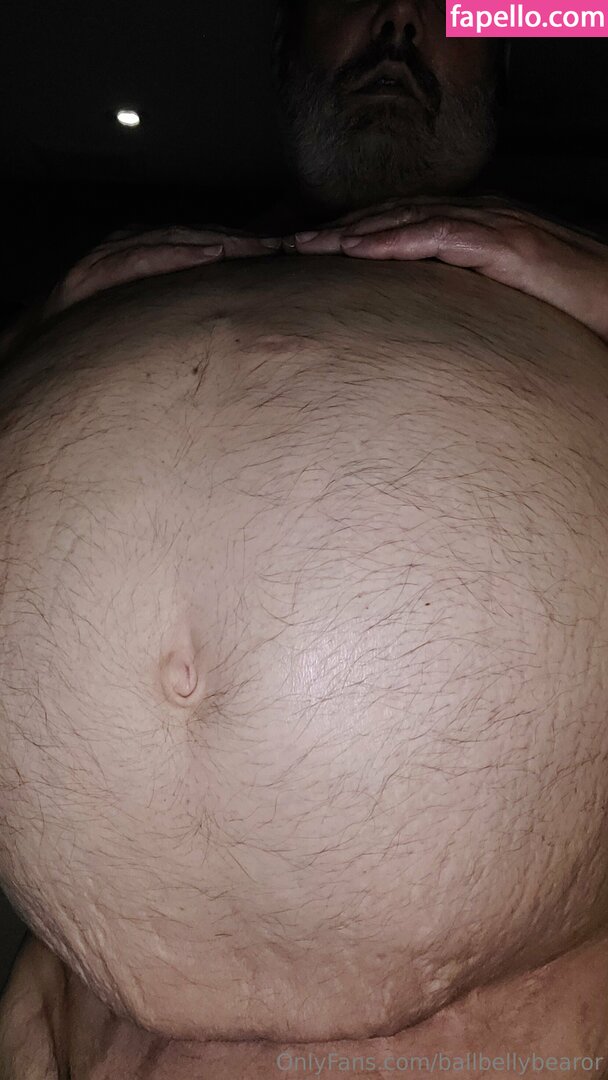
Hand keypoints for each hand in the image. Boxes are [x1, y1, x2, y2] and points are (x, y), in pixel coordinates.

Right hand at [44, 225, 281, 317]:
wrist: (32, 348)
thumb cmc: (91, 333)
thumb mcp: (143, 316)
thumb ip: (179, 306)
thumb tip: (227, 314)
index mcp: (146, 251)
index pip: (206, 241)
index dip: (247, 243)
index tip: (286, 252)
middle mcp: (130, 243)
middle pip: (199, 235)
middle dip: (246, 239)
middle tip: (288, 248)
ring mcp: (111, 254)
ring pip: (177, 238)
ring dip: (223, 241)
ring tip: (261, 248)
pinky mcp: (94, 272)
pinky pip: (143, 258)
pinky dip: (179, 254)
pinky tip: (211, 256)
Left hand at [286, 196, 607, 342]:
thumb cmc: (564, 306)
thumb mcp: (499, 302)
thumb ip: (459, 300)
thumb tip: (421, 325)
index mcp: (473, 229)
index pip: (399, 224)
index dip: (351, 235)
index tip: (308, 254)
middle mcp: (477, 216)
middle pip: (392, 215)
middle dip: (336, 229)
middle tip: (286, 246)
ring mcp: (492, 225)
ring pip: (406, 219)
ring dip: (351, 232)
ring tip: (304, 247)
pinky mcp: (506, 245)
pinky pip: (439, 236)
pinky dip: (394, 241)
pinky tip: (357, 251)